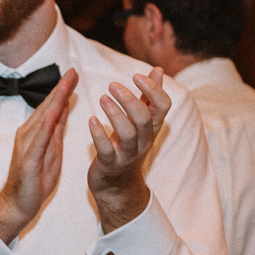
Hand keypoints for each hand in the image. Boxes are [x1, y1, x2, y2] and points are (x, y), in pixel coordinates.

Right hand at [0, 69, 78, 243]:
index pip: (51, 107)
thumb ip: (56, 129)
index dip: (62, 90)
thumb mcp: (52, 150)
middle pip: (46, 107)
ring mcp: (27, 146)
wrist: (18, 204)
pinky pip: (38, 140)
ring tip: (65, 85)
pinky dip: (45, 125)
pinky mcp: (28, 159)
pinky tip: (52, 113)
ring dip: (54, 101)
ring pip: (43, 119)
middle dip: (60, 89)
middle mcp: (29, 134)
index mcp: (36, 132)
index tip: (73, 73)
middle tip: (72, 71)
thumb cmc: (35, 180)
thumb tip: (64, 109)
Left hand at [85, 69, 170, 231]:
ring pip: (127, 133)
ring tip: (102, 98)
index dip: (154, 89)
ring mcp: (127, 153)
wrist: (118, 184)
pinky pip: (106, 149)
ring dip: (114, 114)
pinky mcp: (110, 163)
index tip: (136, 75)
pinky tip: (91, 120)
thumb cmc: (128, 146)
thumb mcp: (142, 122)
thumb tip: (159, 70)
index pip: (163, 106)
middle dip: (130, 100)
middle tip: (112, 85)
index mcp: (152, 127)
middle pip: (144, 119)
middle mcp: (143, 140)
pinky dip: (99, 134)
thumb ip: (149, 96)